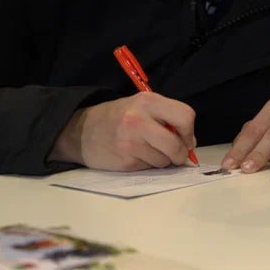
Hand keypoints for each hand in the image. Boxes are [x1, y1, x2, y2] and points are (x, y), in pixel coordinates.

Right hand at [50, 94, 195, 171]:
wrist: (80, 131)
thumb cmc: (117, 117)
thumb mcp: (140, 106)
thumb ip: (166, 118)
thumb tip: (190, 143)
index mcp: (147, 101)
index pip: (185, 116)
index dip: (189, 131)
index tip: (186, 138)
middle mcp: (138, 119)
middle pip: (176, 145)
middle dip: (180, 154)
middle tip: (176, 154)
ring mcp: (130, 142)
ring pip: (164, 160)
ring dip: (162, 160)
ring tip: (148, 150)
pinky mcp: (125, 161)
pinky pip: (149, 168)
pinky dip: (147, 165)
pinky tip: (135, 155)